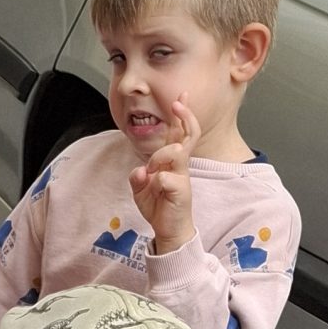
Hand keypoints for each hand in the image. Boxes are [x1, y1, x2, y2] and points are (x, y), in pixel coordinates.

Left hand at [129, 96, 199, 255]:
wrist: (167, 230)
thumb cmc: (158, 206)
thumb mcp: (141, 189)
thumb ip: (138, 177)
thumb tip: (140, 170)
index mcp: (173, 161)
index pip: (180, 133)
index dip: (182, 115)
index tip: (180, 98)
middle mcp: (181, 166)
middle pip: (189, 134)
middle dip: (185, 116)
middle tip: (177, 104)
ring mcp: (182, 177)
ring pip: (177, 152)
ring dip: (160, 156)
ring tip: (151, 171)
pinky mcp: (181, 191)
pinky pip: (166, 178)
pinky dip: (155, 181)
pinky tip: (153, 188)